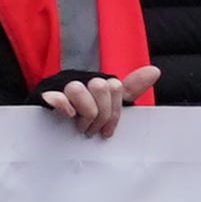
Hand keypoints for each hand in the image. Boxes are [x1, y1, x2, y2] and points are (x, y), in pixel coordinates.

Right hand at [40, 67, 156, 139]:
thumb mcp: (109, 103)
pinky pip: (56, 96)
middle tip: (91, 128)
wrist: (45, 120)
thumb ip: (130, 88)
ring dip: (82, 113)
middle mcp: (82, 80)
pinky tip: (68, 115)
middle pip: (100, 87)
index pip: (116, 87)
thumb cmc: (80, 112)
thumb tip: (155, 71)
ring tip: (79, 126)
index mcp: (98, 82)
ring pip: (79, 89)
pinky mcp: (45, 95)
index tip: (107, 130)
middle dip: (99, 114)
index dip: (114, 113)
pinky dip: (64, 106)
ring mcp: (63, 86)